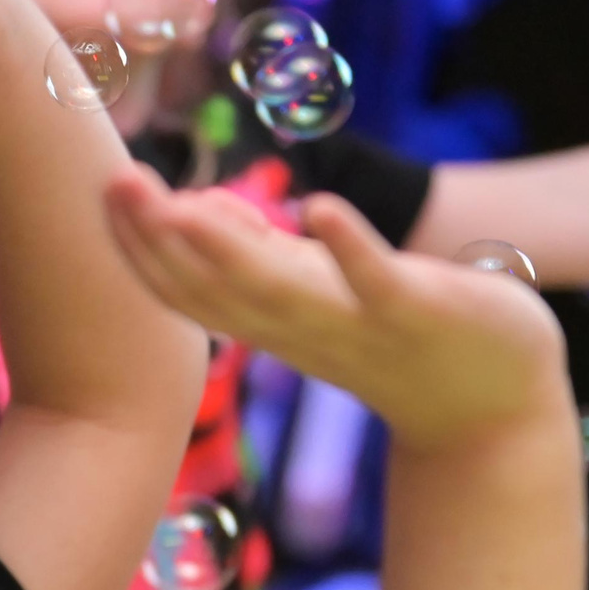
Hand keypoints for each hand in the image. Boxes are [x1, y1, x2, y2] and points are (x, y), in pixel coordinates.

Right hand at [103, 164, 569, 452]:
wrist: (489, 407)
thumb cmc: (400, 333)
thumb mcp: (316, 290)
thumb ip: (257, 253)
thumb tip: (193, 209)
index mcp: (271, 321)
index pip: (186, 287)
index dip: (140, 244)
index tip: (100, 188)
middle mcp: (300, 329)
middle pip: (213, 289)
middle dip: (160, 239)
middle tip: (114, 182)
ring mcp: (358, 324)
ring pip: (277, 293)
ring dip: (229, 250)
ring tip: (184, 206)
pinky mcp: (419, 311)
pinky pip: (378, 282)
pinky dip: (348, 250)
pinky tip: (321, 208)